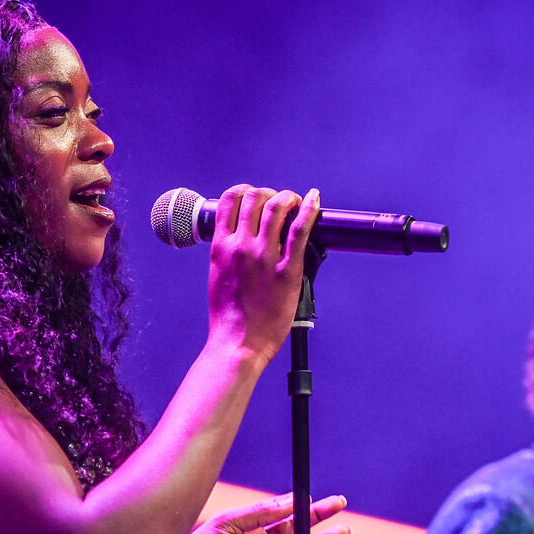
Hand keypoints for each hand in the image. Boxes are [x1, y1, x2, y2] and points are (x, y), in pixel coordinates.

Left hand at [155, 493, 349, 533]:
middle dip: (319, 520)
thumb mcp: (228, 522)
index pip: (282, 514)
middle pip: (295, 531)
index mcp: (248, 529)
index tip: (322, 498)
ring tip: (343, 532)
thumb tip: (293, 501)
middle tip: (340, 506)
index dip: (303, 506)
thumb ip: (261, 513)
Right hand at [206, 184, 321, 362]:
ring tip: (296, 202)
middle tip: (280, 201)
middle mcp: (241, 246)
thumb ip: (229, 254)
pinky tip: (314, 200)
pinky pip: (300, 231)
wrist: (238, 343)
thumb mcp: (219, 275)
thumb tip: (242, 240)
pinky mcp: (287, 270)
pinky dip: (309, 210)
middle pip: (255, 198)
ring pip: (277, 208)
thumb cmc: (229, 317)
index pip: (230, 200)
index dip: (245, 191)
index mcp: (221, 246)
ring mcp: (264, 256)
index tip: (254, 195)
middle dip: (269, 193)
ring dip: (288, 198)